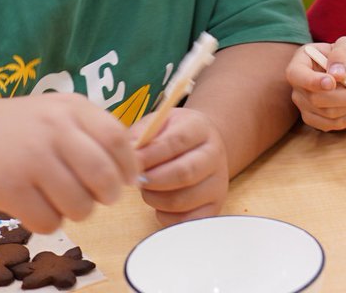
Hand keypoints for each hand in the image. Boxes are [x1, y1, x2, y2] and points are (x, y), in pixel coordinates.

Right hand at [0, 92, 139, 232]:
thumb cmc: (21, 128)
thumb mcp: (59, 112)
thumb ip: (94, 132)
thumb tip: (133, 170)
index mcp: (71, 108)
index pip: (117, 139)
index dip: (128, 166)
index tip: (125, 179)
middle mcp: (53, 130)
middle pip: (103, 176)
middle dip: (108, 195)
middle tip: (100, 197)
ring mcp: (30, 159)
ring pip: (79, 206)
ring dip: (78, 211)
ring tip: (62, 199)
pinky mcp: (9, 188)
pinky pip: (49, 222)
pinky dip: (48, 222)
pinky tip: (37, 205)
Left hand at [132, 107, 228, 226]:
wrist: (202, 147)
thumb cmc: (173, 135)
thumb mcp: (158, 124)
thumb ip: (141, 135)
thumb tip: (128, 153)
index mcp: (200, 128)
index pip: (177, 141)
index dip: (151, 154)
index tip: (132, 161)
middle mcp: (214, 155)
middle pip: (184, 173)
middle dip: (153, 180)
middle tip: (137, 179)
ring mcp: (217, 183)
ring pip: (181, 200)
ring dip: (154, 198)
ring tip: (147, 189)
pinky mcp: (214, 207)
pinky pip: (185, 221)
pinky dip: (165, 216)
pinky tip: (159, 203)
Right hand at [285, 37, 345, 131]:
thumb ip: (342, 54)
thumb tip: (337, 74)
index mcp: (300, 61)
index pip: (296, 75)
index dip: (312, 81)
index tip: (333, 82)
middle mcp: (298, 85)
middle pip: (314, 99)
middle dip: (344, 96)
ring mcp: (303, 103)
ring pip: (326, 114)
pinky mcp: (314, 119)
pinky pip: (331, 125)